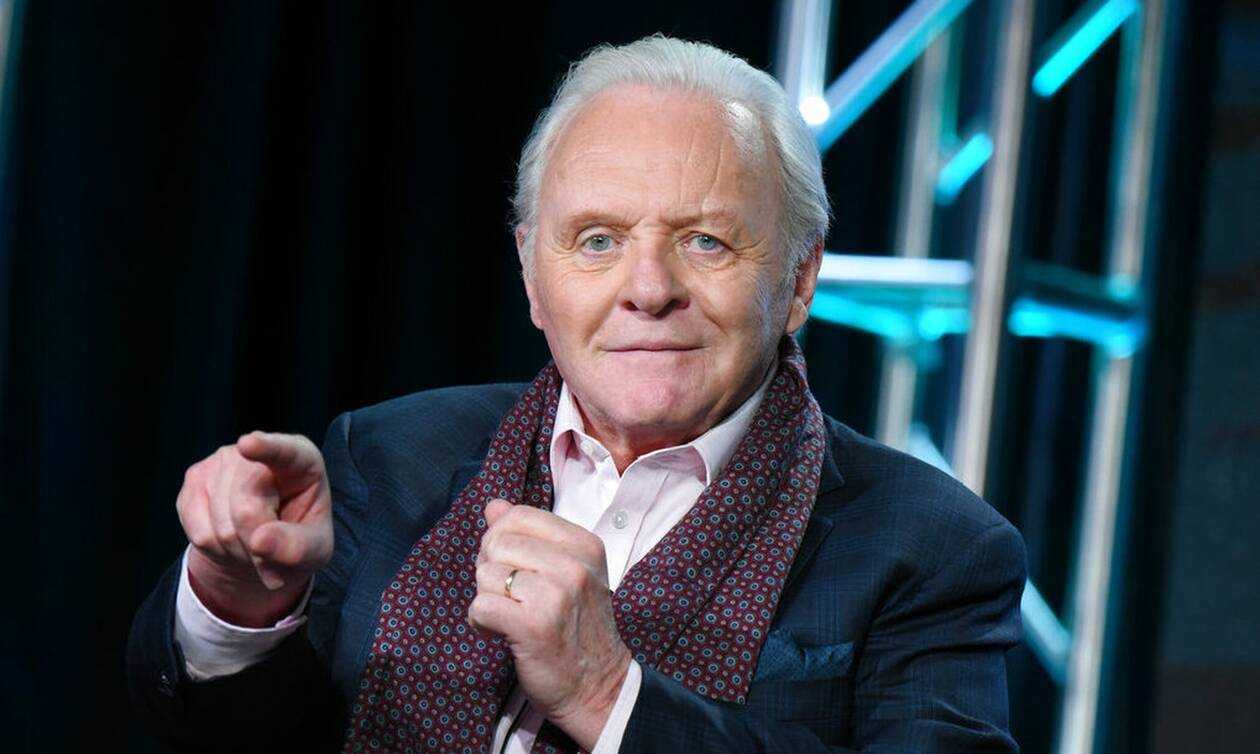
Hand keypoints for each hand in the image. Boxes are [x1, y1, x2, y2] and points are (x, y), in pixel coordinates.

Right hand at [176, 431, 333, 626]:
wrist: (263, 542)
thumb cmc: (298, 538)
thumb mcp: (315, 548)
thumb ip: (297, 546)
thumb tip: (259, 541)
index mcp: (303, 459)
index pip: (285, 451)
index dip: (266, 447)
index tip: (248, 444)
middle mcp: (260, 449)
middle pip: (247, 510)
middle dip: (258, 542)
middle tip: (271, 546)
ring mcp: (222, 460)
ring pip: (222, 527)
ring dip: (239, 549)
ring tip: (254, 540)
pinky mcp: (194, 479)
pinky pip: (201, 534)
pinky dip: (217, 551)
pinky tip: (231, 539)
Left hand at [469, 499, 631, 749]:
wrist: (597, 686)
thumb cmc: (578, 627)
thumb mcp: (567, 572)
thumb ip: (530, 535)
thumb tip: (494, 506)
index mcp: (584, 544)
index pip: (519, 516)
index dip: (502, 540)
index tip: (515, 568)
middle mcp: (573, 564)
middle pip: (497, 543)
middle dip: (491, 570)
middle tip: (510, 597)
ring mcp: (555, 594)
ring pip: (486, 574)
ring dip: (487, 598)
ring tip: (510, 616)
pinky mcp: (534, 626)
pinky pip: (480, 605)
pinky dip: (480, 621)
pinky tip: (498, 632)